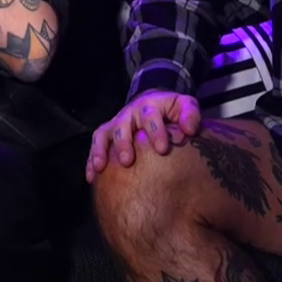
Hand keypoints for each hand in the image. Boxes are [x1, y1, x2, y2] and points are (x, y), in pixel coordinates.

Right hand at [85, 91, 201, 181]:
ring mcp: (116, 124)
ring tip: (101, 167)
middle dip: (124, 143)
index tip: (162, 149)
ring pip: (104, 134)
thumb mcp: (183, 106)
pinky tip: (92, 177)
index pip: (151, 116)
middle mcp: (129, 114)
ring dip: (102, 150)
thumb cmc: (171, 111)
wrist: (153, 105)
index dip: (156, 131)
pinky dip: (91, 160)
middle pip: (122, 126)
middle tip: (128, 161)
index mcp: (149, 106)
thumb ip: (190, 114)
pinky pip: (95, 146)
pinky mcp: (107, 134)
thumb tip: (190, 130)